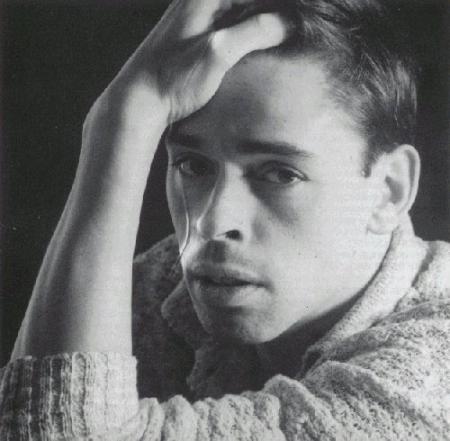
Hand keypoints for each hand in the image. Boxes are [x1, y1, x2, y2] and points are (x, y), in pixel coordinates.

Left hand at [93, 0, 288, 128]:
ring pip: (243, 7)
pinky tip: (265, 42)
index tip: (307, 13)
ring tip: (290, 31)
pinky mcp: (199, 35)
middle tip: (303, 23)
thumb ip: (252, 32)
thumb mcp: (216, 53)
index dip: (286, 4)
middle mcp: (201, 0)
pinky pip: (233, 22)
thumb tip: (286, 23)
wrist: (139, 99)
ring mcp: (199, 17)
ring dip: (265, 18)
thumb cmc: (172, 78)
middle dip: (277, 10)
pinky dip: (252, 29)